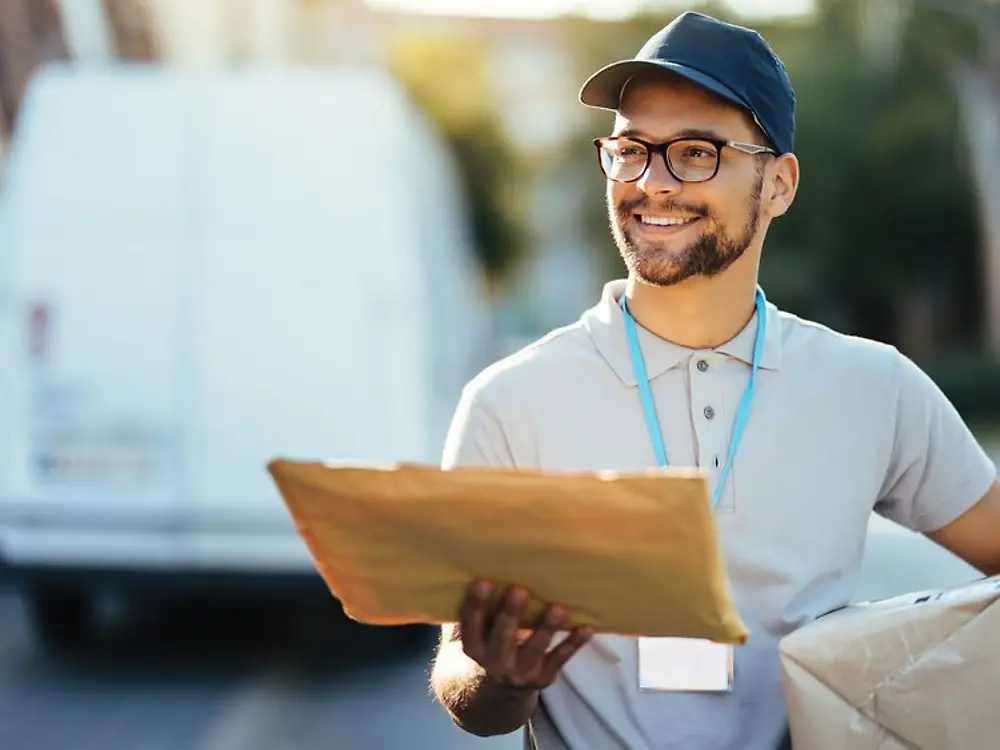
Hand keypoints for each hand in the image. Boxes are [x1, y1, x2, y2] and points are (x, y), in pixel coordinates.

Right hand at [459, 580, 593, 690]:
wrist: (502, 688)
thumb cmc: (492, 640)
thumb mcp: (480, 631)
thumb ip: (484, 609)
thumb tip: (493, 564)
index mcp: (475, 645)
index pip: (471, 624)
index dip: (476, 604)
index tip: (483, 582)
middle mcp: (495, 660)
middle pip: (502, 637)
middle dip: (511, 614)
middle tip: (519, 590)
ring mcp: (521, 670)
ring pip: (534, 649)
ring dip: (546, 628)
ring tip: (558, 608)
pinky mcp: (545, 675)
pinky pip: (560, 659)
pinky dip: (573, 644)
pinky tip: (587, 628)